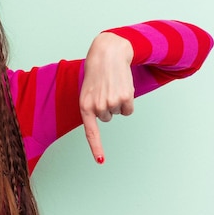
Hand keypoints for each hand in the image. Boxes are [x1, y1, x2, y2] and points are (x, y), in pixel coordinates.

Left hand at [79, 32, 134, 163]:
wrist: (107, 54)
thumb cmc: (96, 74)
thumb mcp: (87, 92)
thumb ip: (91, 107)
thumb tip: (102, 119)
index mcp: (84, 106)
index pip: (91, 131)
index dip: (96, 146)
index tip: (100, 160)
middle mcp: (97, 107)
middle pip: (107, 118)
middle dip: (108, 106)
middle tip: (104, 90)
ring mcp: (111, 103)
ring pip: (119, 113)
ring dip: (118, 102)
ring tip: (112, 87)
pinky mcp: (125, 98)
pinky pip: (129, 110)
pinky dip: (128, 102)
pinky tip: (121, 88)